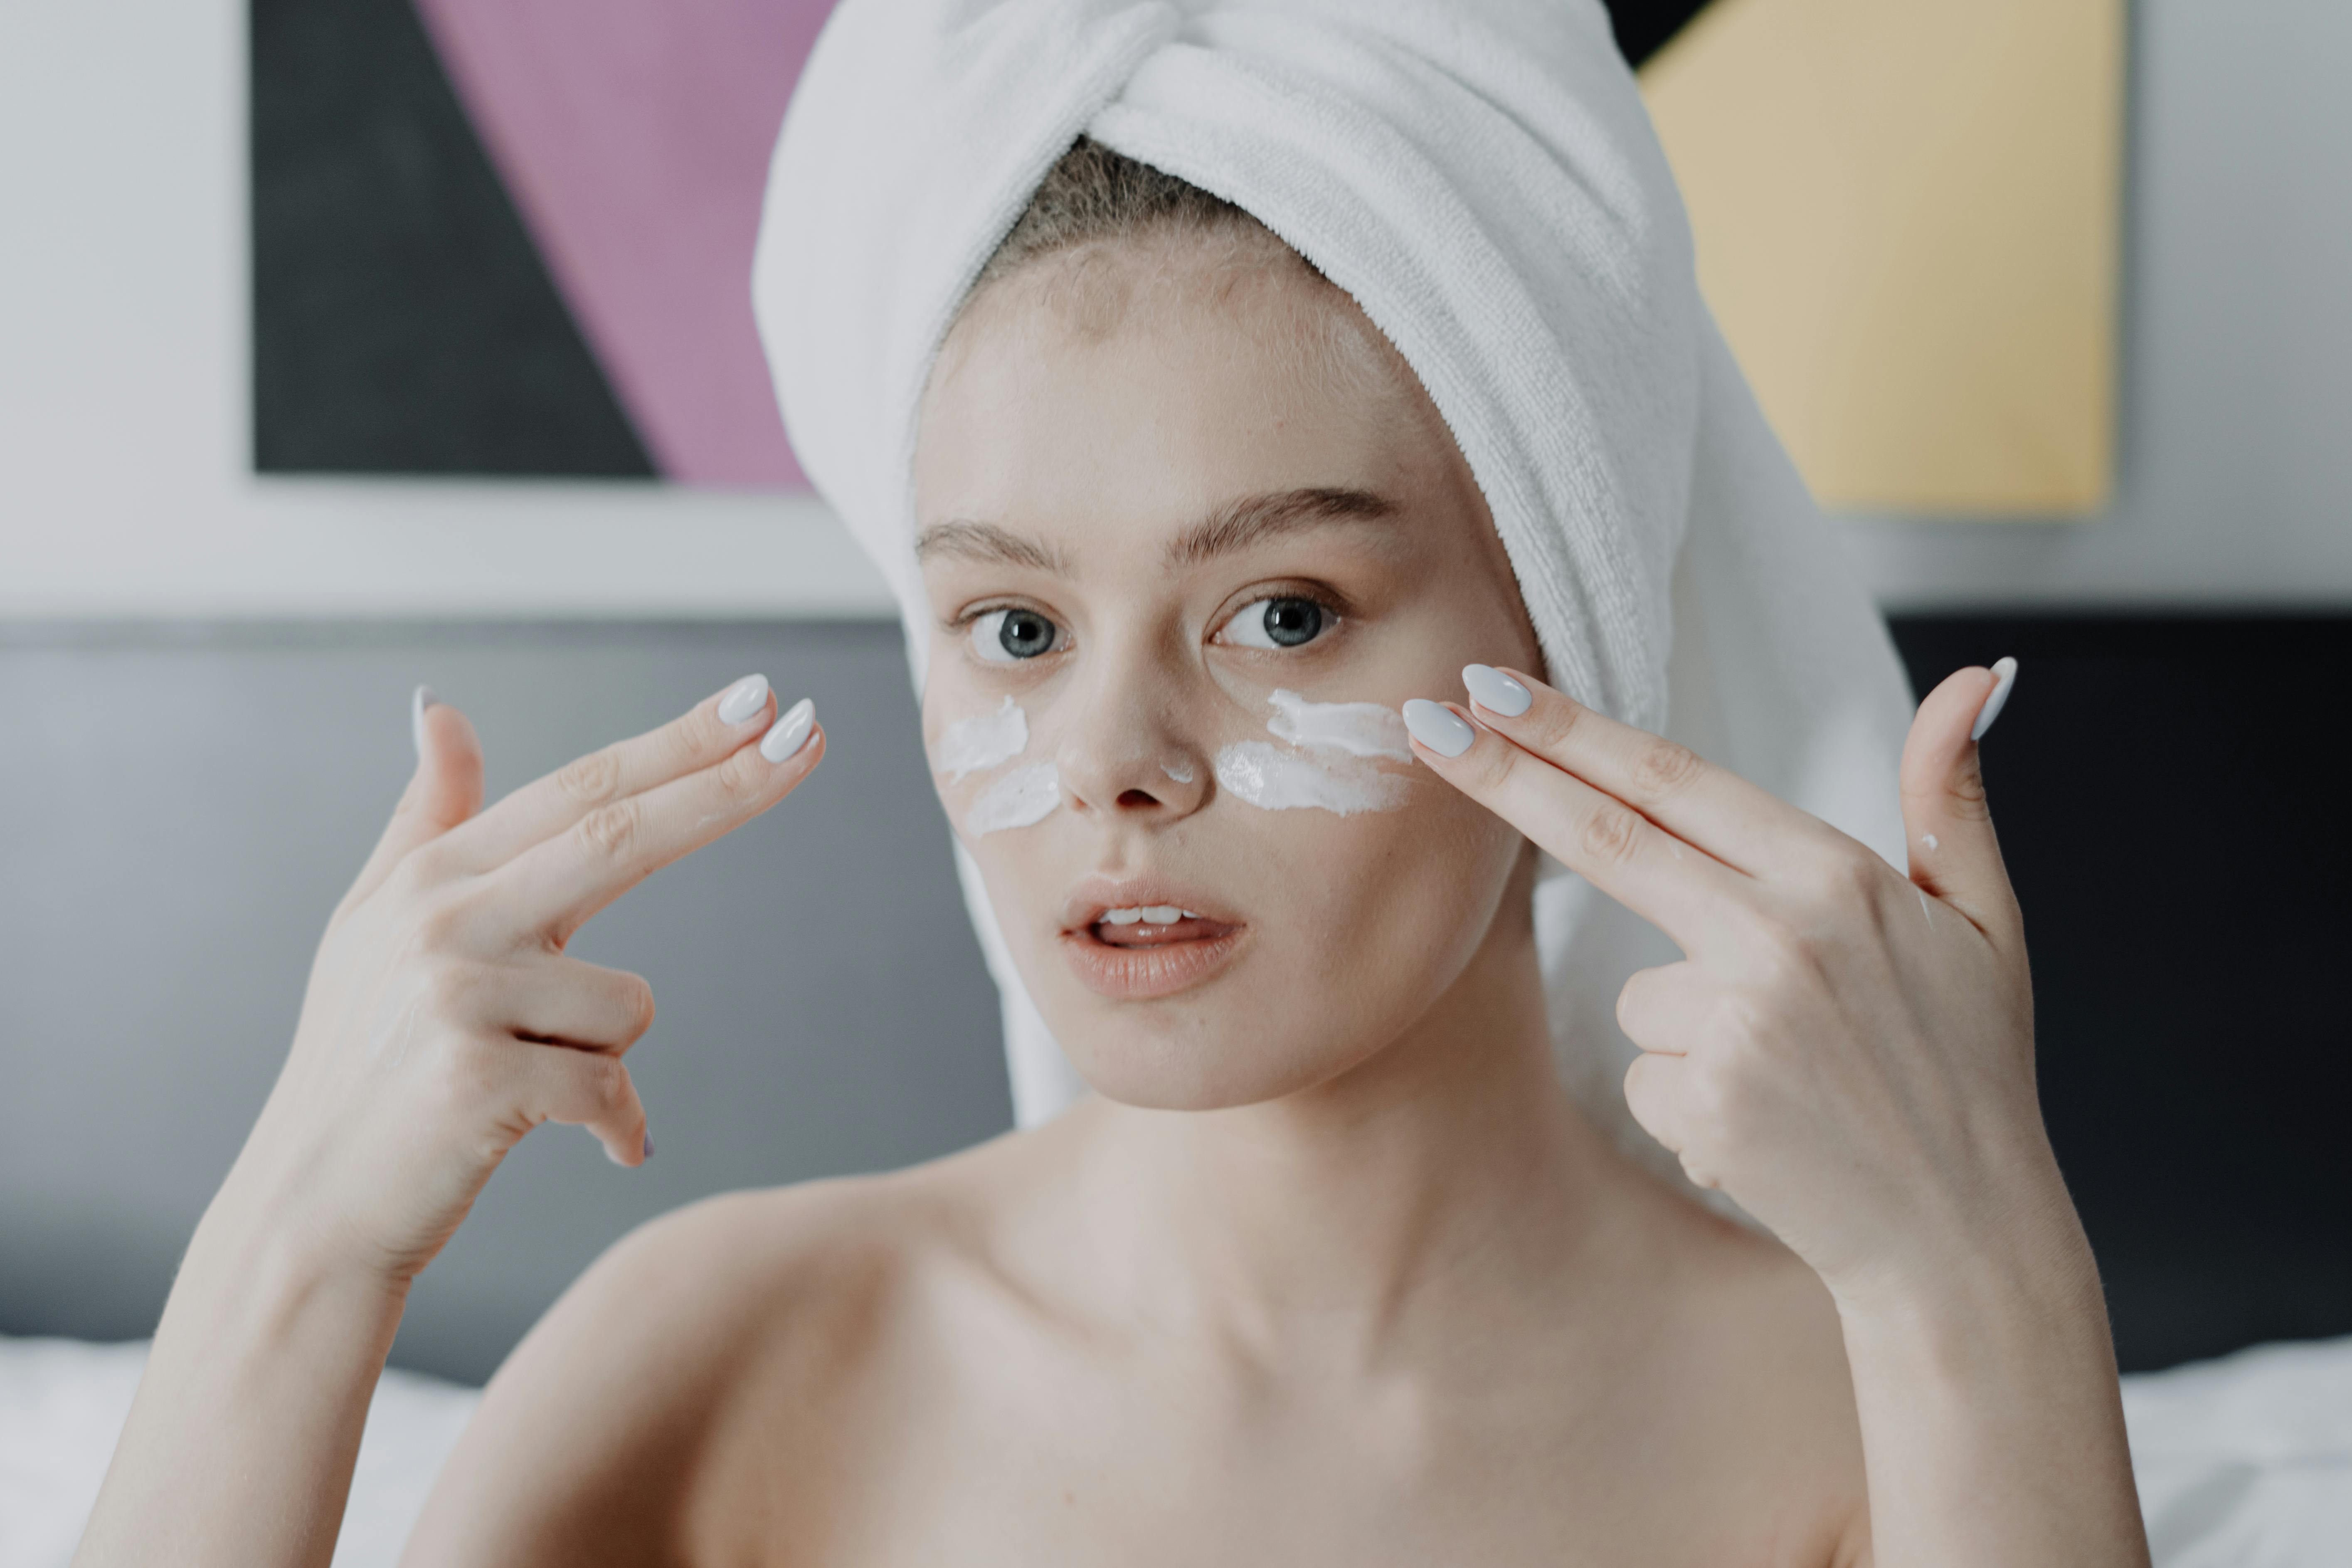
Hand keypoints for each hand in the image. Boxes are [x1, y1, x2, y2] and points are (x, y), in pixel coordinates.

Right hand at [227, 677, 821, 1286]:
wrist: (312, 1211)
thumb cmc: (364, 1067)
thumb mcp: (372, 926)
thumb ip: (426, 818)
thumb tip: (440, 709)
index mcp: (432, 877)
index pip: (581, 791)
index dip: (675, 744)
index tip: (759, 698)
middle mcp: (442, 922)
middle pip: (617, 835)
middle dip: (725, 786)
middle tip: (807, 733)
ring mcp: (456, 997)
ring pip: (629, 1006)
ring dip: (606, 1056)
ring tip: (528, 1087)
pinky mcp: (477, 1081)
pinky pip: (612, 1090)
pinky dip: (614, 1127)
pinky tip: (571, 1141)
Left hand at [1402, 662, 2077, 1303]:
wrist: (1963, 1235)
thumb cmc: (1966, 1072)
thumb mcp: (1987, 921)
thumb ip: (1949, 797)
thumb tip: (1974, 676)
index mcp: (1838, 878)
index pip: (1674, 780)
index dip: (1573, 730)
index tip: (1492, 686)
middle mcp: (1781, 937)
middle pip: (1603, 836)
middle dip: (1503, 774)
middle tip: (1424, 722)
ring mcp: (1737, 1022)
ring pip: (1636, 995)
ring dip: (1683, 1031)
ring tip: (1784, 1076)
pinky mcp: (1704, 1103)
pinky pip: (1647, 1076)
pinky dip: (1691, 1101)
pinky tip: (1766, 1128)